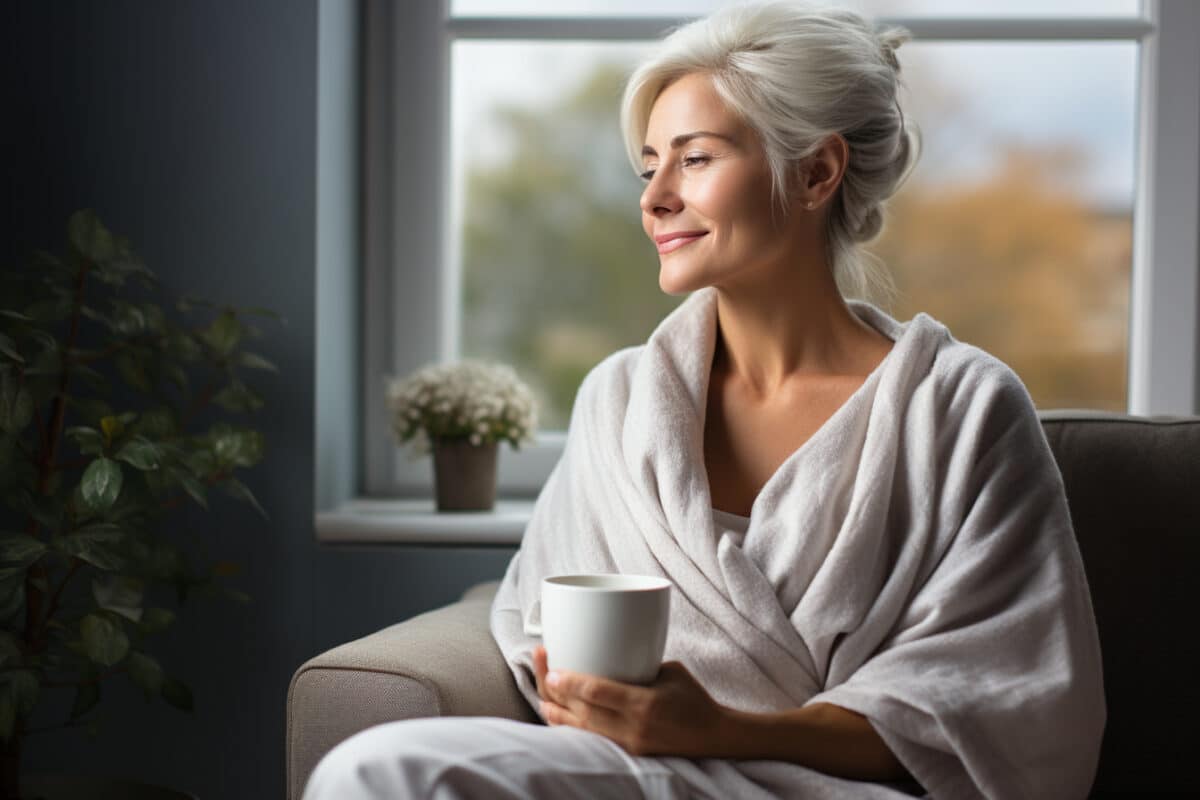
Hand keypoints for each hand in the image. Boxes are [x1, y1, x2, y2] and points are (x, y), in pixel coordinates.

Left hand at [532, 645, 728, 756]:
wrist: (714, 736)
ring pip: (581, 730)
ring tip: (543, 693)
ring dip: (558, 712)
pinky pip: (592, 739)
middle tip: (543, 668)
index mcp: (644, 704)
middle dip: (555, 692)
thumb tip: (608, 653)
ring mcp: (629, 744)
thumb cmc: (693, 698)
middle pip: (582, 712)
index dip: (569, 683)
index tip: (552, 669)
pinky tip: (559, 715)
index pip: (597, 693)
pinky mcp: (628, 752)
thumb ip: (638, 666)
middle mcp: (633, 728)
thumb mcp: (669, 672)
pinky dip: (572, 727)